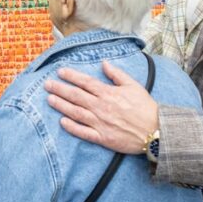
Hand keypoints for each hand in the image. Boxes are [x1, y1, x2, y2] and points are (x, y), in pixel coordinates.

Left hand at [44, 60, 158, 153]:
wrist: (155, 130)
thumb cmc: (145, 107)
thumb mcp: (133, 85)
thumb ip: (116, 74)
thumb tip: (104, 63)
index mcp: (108, 93)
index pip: (85, 82)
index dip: (71, 76)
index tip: (60, 72)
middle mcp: (101, 107)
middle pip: (76, 96)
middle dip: (60, 89)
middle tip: (47, 85)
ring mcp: (100, 123)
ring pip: (76, 112)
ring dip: (61, 105)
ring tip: (50, 100)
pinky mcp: (102, 138)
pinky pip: (83, 132)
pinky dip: (72, 127)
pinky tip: (62, 122)